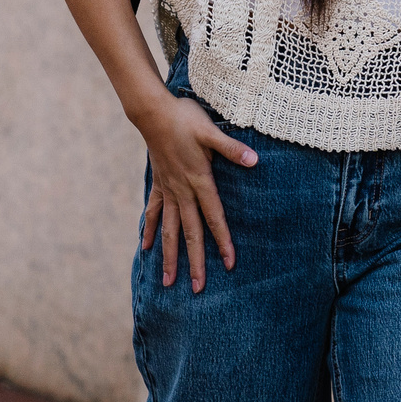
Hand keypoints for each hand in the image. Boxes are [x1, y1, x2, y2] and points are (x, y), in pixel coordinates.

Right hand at [131, 92, 256, 292]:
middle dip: (194, 262)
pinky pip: (153, 212)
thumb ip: (232, 149)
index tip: (229, 264)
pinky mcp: (159, 184)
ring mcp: (168, 190)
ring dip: (170, 256)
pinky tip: (145, 248)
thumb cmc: (184, 119)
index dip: (222, 240)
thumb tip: (255, 161)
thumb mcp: (210, 131)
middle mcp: (182, 191)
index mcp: (198, 181)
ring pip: (169, 229)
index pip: (213, 217)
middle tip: (197, 288)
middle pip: (190, 232)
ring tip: (168, 281)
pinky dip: (150, 230)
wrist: (152, 112)